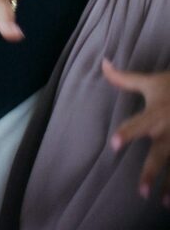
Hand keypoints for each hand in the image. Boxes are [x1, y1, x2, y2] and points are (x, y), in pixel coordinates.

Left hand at [103, 59, 169, 205]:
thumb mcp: (150, 82)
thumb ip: (125, 79)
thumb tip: (103, 63)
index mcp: (157, 113)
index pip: (139, 124)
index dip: (127, 133)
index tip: (114, 144)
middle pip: (160, 154)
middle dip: (151, 171)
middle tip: (141, 190)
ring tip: (163, 202)